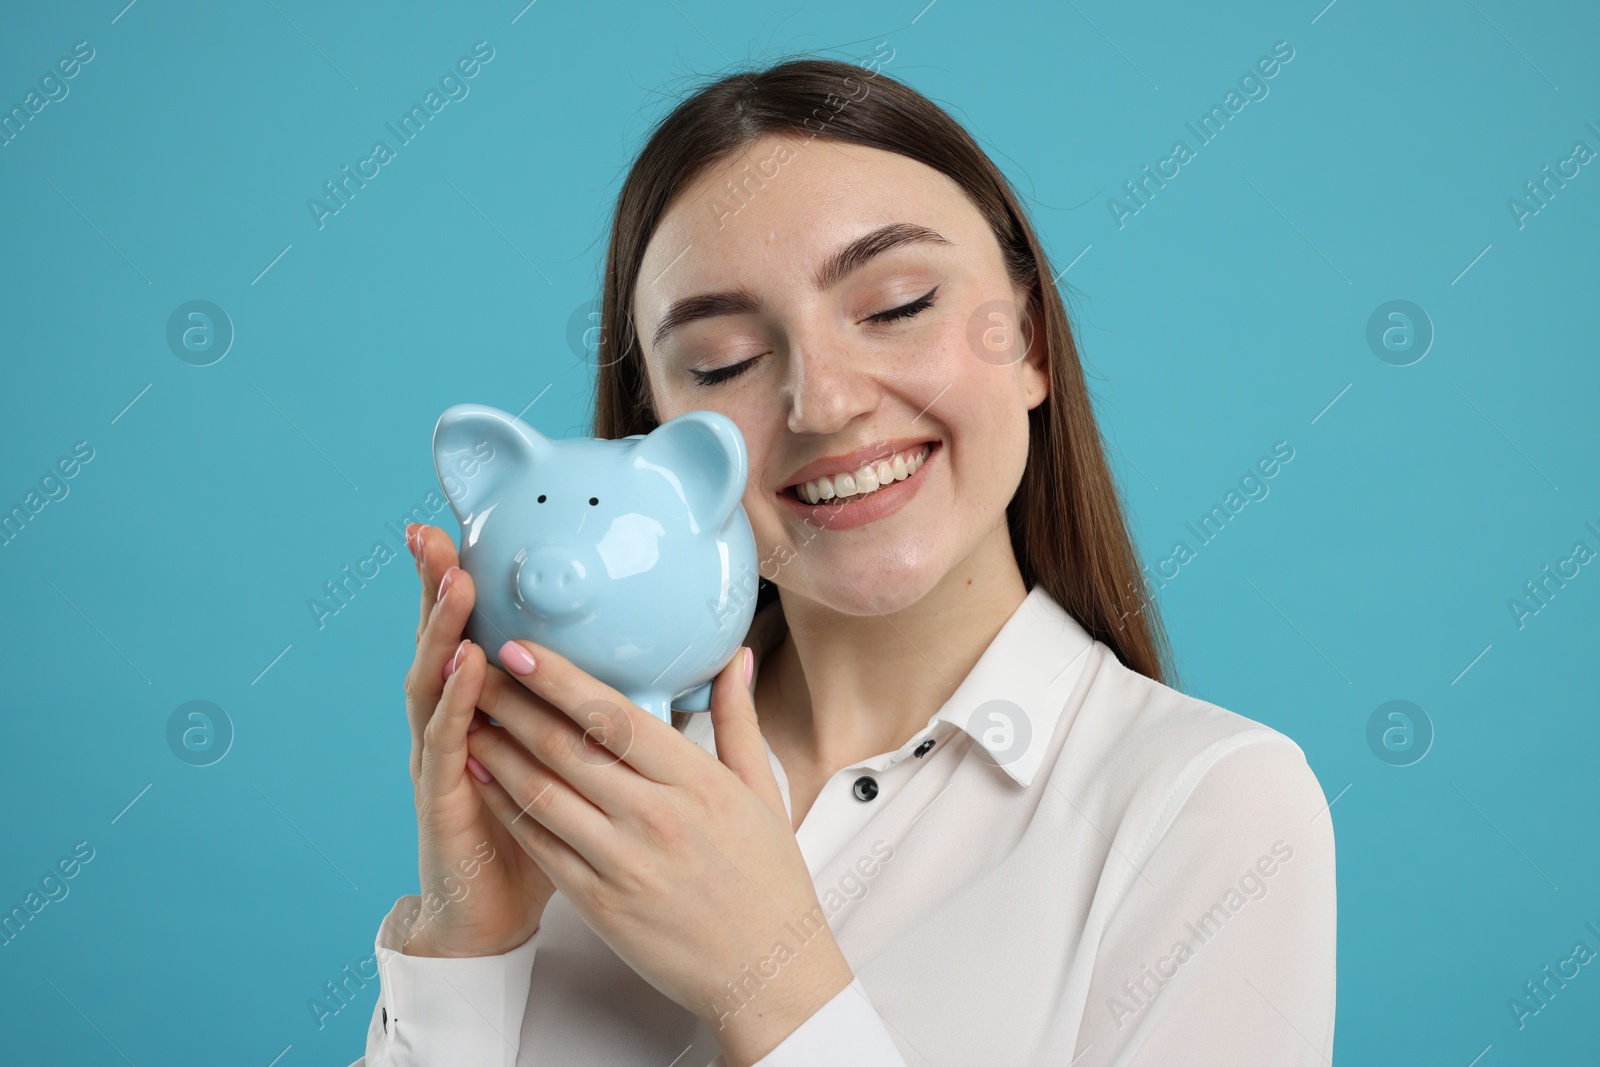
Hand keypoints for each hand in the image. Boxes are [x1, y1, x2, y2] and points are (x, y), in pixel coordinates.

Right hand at [398, 523, 555, 957]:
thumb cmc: (537, 836)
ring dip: (442, 629)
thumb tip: (643, 671)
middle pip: (443, 642)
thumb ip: (592, 713)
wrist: (492, 917)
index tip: (470, 526)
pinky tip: (466, 664)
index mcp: (485, 711)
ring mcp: (440, 760)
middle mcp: (453, 725)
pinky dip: (455, 701)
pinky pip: (447, 743)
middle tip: (433, 531)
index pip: (475, 632)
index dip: (471, 581)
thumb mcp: (570, 762)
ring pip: (435, 682)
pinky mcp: (442, 799)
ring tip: (454, 579)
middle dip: (437, 585)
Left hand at [463, 635, 854, 1066]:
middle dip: (512, 703)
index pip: (613, 716)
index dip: (559, 679)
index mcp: (697, 782)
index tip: (520, 647)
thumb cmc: (768, 881)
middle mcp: (656, 818)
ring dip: (498, 751)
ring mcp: (623, 864)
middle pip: (566, 748)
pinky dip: (506, 808)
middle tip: (476, 669)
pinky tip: (485, 779)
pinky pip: (541, 846)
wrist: (767, 973)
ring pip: (542, 794)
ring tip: (469, 717)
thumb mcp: (763, 792)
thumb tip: (736, 658)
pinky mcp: (600, 904)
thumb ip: (738, 719)